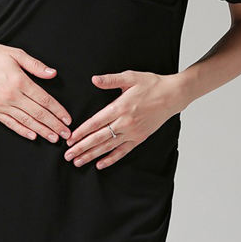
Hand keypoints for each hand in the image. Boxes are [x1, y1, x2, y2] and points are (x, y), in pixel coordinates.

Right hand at [0, 39, 72, 143]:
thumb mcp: (16, 54)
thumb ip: (35, 65)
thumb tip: (53, 73)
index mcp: (19, 81)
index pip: (44, 99)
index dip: (58, 111)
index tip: (67, 119)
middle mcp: (11, 95)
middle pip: (38, 113)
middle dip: (54, 124)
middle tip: (66, 134)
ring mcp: (1, 105)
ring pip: (26, 121)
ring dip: (42, 131)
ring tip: (54, 138)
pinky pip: (10, 123)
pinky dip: (22, 130)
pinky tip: (33, 135)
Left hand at [63, 71, 185, 169]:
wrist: (172, 95)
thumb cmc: (152, 85)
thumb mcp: (130, 77)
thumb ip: (110, 79)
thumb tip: (94, 79)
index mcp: (120, 107)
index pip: (96, 123)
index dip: (81, 132)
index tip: (70, 139)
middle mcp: (125, 122)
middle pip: (99, 138)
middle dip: (82, 148)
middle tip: (68, 155)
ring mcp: (133, 132)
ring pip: (108, 147)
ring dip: (92, 155)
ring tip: (78, 162)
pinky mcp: (139, 138)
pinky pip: (123, 151)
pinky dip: (111, 159)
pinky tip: (100, 164)